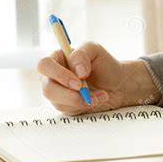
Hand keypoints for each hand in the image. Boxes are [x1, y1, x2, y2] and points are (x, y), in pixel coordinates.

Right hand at [38, 42, 160, 114]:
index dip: (59, 75)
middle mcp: (53, 77)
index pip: (45, 66)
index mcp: (56, 60)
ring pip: (59, 103)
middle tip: (87, 95)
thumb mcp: (95, 50)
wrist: (118, 84)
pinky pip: (70, 111)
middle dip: (68, 95)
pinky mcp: (67, 107)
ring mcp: (59, 94)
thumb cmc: (104, 64)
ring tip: (101, 94)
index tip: (78, 82)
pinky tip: (99, 99)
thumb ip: (82, 54)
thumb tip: (77, 71)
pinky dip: (87, 106)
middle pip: (48, 89)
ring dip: (82, 100)